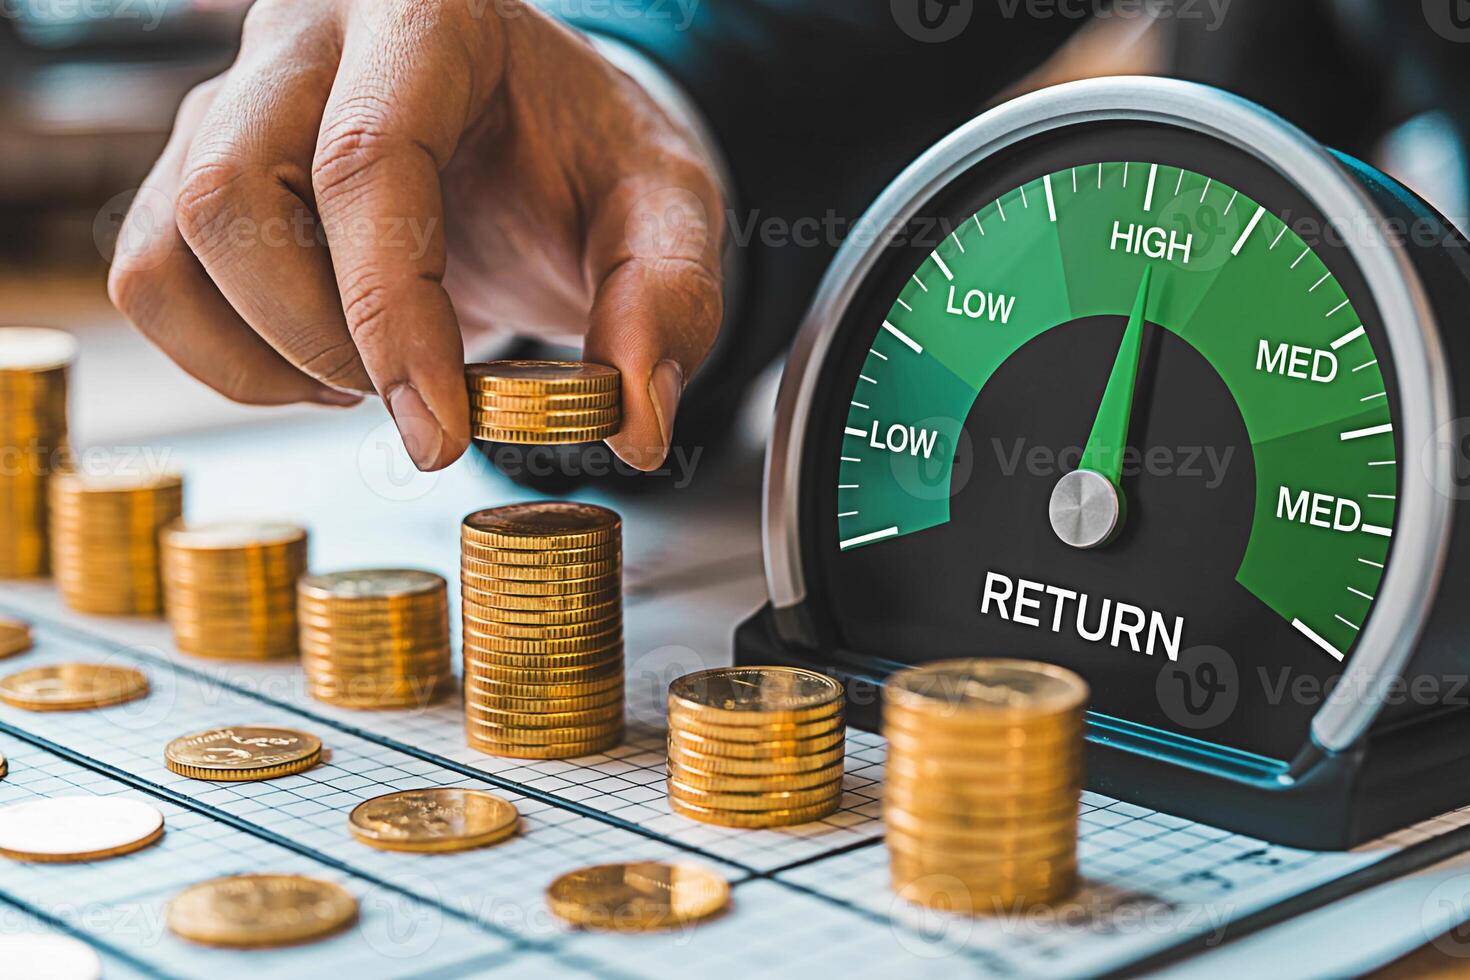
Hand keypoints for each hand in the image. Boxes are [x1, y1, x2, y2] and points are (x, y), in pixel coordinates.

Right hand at [108, 0, 724, 471]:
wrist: (540, 134)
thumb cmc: (595, 158)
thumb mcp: (670, 214)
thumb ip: (667, 304)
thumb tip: (633, 428)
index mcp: (430, 18)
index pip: (367, 162)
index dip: (391, 313)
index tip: (438, 430)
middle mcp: (306, 37)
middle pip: (230, 196)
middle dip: (319, 340)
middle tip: (416, 399)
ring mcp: (232, 99)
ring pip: (169, 246)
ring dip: (265, 358)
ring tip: (374, 378)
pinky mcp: (195, 167)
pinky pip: (153, 280)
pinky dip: (228, 360)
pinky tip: (326, 362)